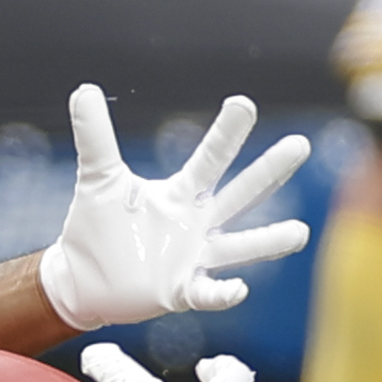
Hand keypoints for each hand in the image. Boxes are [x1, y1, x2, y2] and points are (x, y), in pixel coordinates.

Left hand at [38, 87, 312, 328]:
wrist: (81, 280)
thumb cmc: (97, 227)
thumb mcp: (98, 179)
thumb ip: (95, 137)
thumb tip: (84, 88)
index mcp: (182, 193)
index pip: (210, 158)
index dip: (226, 133)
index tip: (243, 103)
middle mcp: (198, 222)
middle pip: (241, 193)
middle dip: (269, 171)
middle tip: (300, 144)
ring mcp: (195, 258)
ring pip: (240, 246)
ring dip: (269, 241)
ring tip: (300, 233)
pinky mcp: (182, 291)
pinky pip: (209, 293)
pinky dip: (223, 293)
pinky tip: (238, 289)